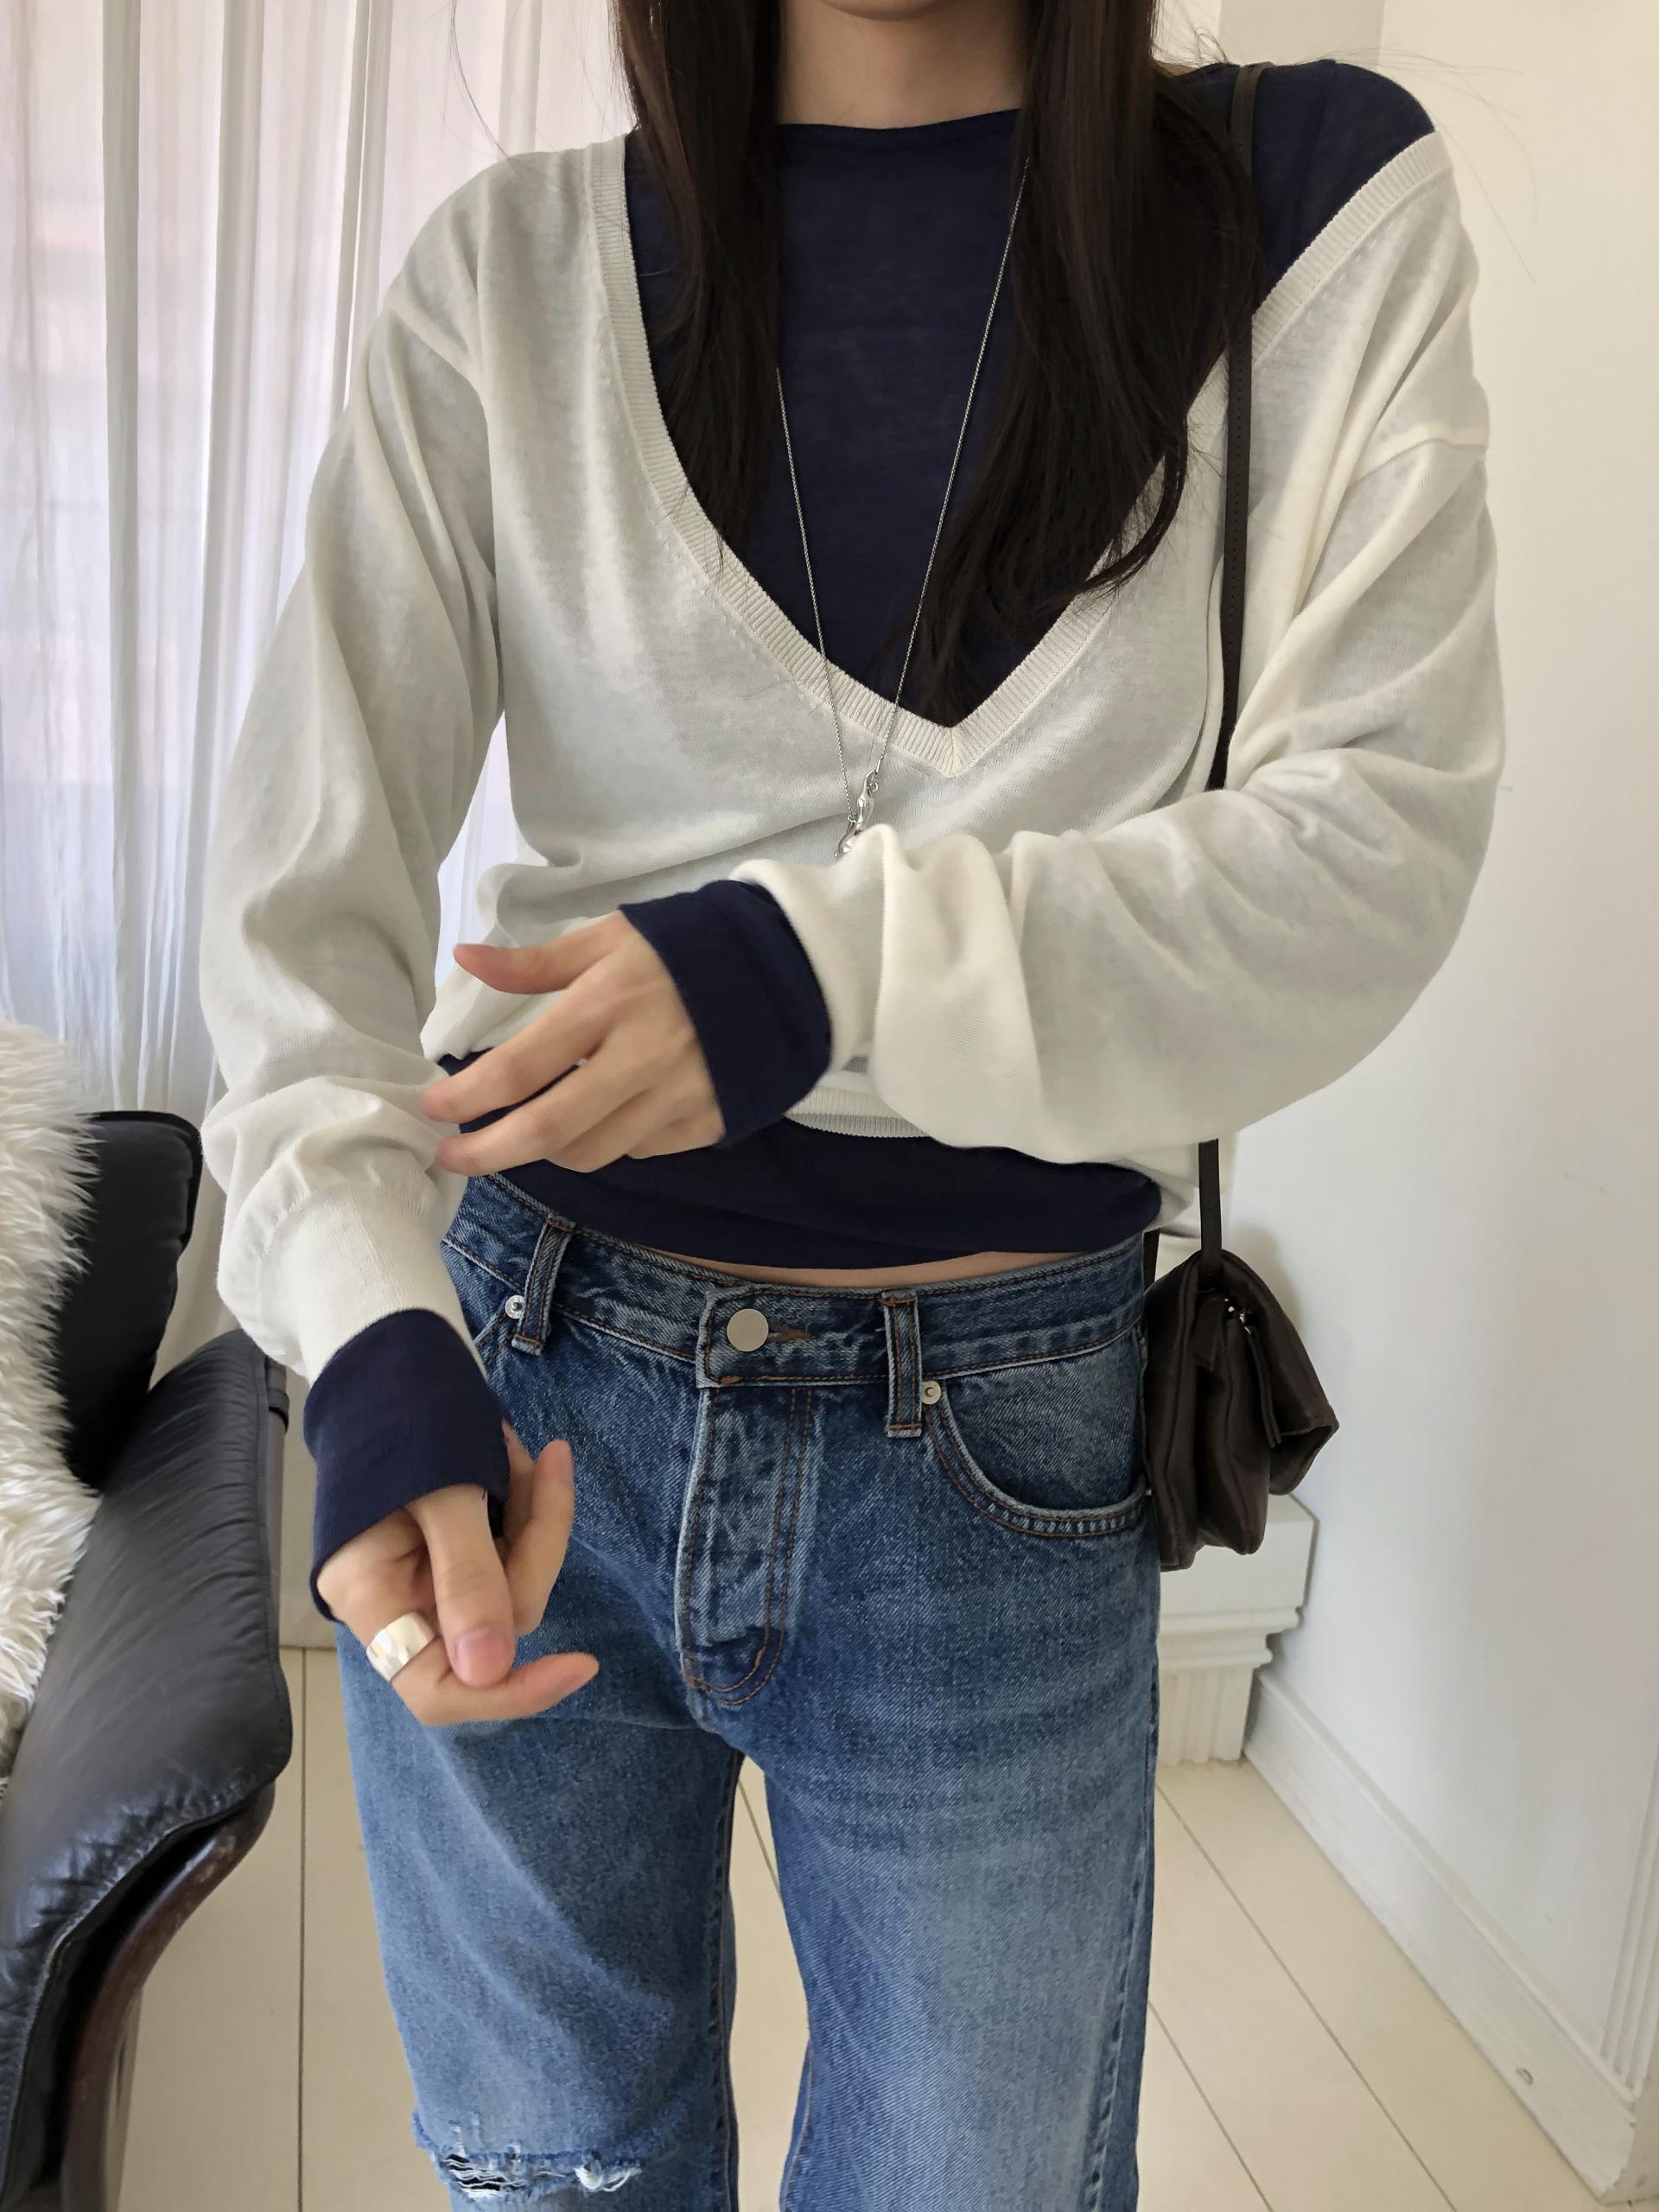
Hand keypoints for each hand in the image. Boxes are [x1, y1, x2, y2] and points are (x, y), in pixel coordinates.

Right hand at [318, 1420, 597, 1725]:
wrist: (385, 1360)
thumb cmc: (400, 1413)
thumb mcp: (440, 1486)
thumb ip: (465, 1573)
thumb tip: (489, 1670)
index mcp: (371, 1596)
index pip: (437, 1688)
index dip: (510, 1692)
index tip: (581, 1664)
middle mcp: (398, 1600)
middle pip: (495, 1624)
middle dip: (534, 1548)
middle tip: (546, 1467)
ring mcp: (428, 1577)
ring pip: (514, 1582)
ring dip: (532, 1517)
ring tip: (516, 1448)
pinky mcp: (457, 1550)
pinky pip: (512, 1551)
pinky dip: (526, 1507)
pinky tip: (519, 1455)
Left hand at [417, 913, 723, 1174]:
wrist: (791, 972)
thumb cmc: (689, 946)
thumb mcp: (612, 937)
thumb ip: (536, 962)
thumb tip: (464, 958)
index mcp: (610, 1002)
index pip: (522, 1066)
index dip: (467, 1096)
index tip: (431, 1106)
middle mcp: (642, 1058)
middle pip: (549, 1129)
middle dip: (489, 1153)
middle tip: (450, 1157)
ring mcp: (678, 1099)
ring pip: (591, 1151)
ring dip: (545, 1150)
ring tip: (524, 1131)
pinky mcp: (705, 1125)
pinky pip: (636, 1151)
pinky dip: (604, 1141)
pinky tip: (598, 1115)